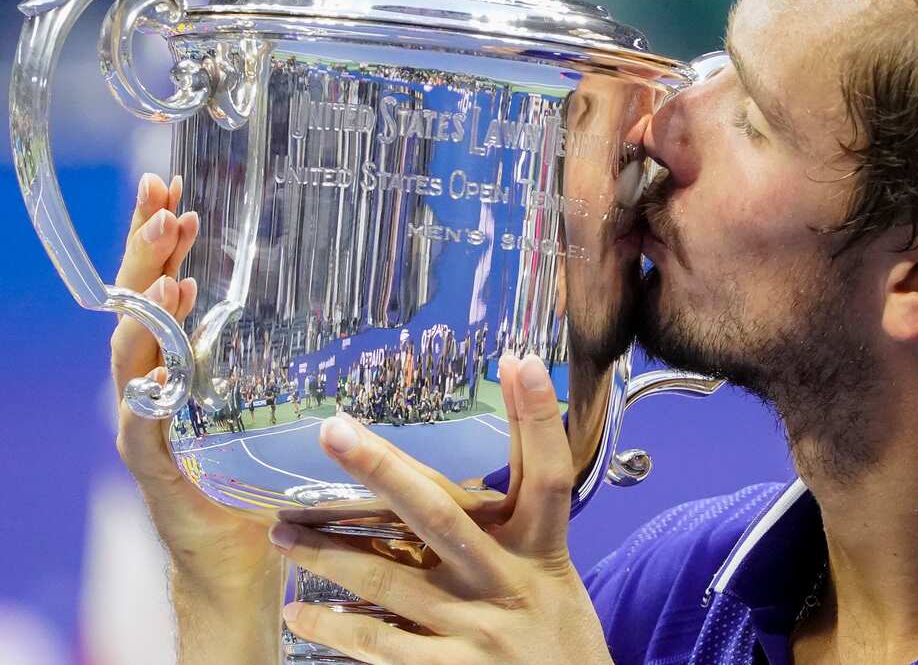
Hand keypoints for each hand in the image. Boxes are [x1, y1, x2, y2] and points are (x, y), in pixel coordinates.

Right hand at [111, 173, 282, 661]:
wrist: (246, 565)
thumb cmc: (276, 482)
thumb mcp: (293, 406)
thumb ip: (312, 359)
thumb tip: (389, 302)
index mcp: (189, 365)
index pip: (165, 287)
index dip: (163, 239)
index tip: (174, 189)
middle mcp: (159, 387)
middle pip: (140, 305)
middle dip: (146, 249)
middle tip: (161, 199)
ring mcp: (150, 427)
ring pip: (132, 355)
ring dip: (148, 308)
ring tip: (173, 266)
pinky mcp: (158, 471)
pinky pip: (141, 427)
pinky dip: (148, 393)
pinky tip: (159, 365)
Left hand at [270, 354, 612, 664]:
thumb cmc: (556, 631)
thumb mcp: (553, 568)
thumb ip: (517, 519)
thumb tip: (491, 452)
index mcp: (543, 549)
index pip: (548, 473)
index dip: (536, 417)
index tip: (517, 360)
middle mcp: (509, 582)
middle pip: (442, 515)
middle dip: (384, 469)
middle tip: (333, 430)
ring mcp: (476, 631)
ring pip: (389, 580)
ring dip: (328, 552)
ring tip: (282, 530)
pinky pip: (380, 646)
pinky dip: (336, 626)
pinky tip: (301, 611)